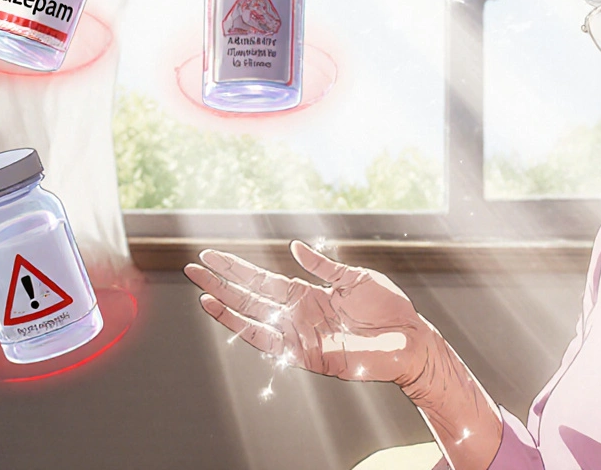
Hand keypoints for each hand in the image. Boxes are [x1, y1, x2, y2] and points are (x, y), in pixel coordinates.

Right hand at [183, 241, 434, 386]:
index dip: (237, 268)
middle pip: (249, 295)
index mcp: (307, 294)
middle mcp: (296, 314)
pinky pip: (266, 340)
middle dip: (221, 282)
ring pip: (251, 317)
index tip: (211, 256)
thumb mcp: (354, 277)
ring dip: (224, 304)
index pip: (263, 279)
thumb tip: (293, 247)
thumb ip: (322, 266)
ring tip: (199, 289)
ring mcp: (297, 334)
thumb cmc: (388, 309)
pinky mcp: (303, 353)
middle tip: (192, 267)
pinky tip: (223, 313)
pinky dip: (242, 326)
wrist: (409, 339)